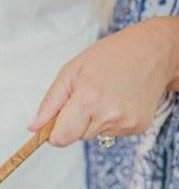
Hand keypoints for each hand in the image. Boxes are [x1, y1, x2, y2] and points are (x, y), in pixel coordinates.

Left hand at [29, 18, 178, 145]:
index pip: (61, 138)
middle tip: (86, 97)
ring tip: (105, 96)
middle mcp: (109, 114)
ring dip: (92, 121)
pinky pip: (110, 133)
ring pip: (92, 136)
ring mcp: (126, 123)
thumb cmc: (110, 56)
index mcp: (88, 99)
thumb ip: (50, 103)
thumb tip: (34, 127)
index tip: (55, 122)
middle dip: (74, 122)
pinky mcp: (138, 127)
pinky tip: (118, 101)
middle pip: (75, 137)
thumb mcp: (71, 71)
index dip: (54, 133)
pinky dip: (109, 121)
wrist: (154, 51)